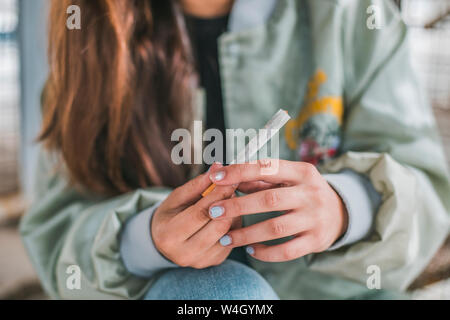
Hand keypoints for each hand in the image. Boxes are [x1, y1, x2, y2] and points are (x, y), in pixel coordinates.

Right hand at [152, 163, 240, 268]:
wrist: (163, 242)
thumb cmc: (170, 214)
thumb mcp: (177, 197)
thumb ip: (197, 184)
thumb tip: (218, 167)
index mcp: (170, 235)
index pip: (200, 213)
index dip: (218, 194)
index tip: (231, 178)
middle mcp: (185, 254)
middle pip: (218, 226)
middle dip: (229, 203)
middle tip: (232, 187)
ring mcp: (201, 261)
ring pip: (229, 233)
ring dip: (234, 213)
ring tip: (229, 199)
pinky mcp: (214, 262)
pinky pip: (232, 240)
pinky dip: (233, 224)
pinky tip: (229, 214)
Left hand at [207, 159, 347, 261]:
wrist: (340, 213)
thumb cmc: (304, 192)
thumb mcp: (289, 179)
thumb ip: (260, 178)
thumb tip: (228, 178)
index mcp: (303, 172)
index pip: (268, 167)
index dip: (240, 171)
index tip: (216, 177)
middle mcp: (311, 193)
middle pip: (269, 200)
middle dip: (238, 206)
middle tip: (214, 211)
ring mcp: (315, 218)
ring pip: (275, 228)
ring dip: (247, 233)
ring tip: (226, 237)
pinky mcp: (316, 240)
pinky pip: (286, 251)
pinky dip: (266, 252)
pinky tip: (250, 250)